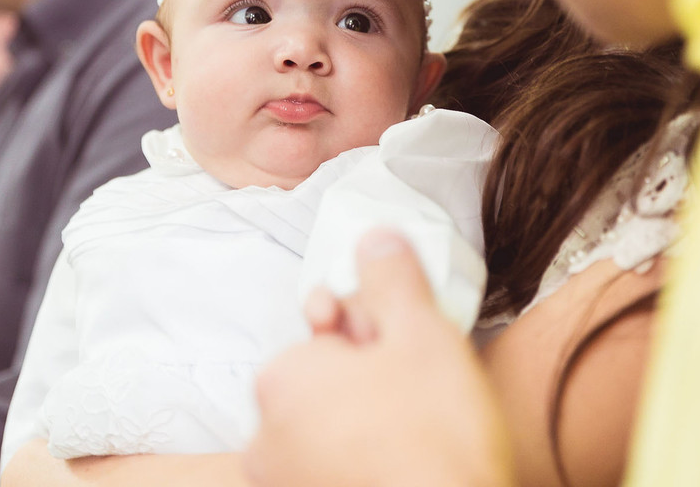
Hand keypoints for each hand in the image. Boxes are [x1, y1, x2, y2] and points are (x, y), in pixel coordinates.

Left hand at [244, 230, 514, 486]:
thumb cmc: (435, 441)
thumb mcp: (423, 335)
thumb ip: (393, 279)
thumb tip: (376, 237)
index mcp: (280, 379)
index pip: (330, 331)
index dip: (379, 336)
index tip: (409, 358)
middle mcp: (264, 437)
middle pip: (328, 383)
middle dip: (371, 381)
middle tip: (421, 400)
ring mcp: (280, 485)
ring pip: (332, 432)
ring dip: (370, 426)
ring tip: (417, 441)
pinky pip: (331, 474)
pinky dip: (363, 469)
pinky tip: (402, 470)